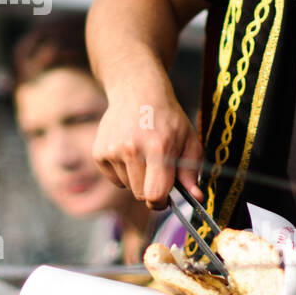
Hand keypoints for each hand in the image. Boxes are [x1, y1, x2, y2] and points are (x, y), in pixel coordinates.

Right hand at [91, 79, 203, 210]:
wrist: (137, 92)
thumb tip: (197, 199)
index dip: (161, 202)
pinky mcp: (99, 152)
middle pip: (140, 194)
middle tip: (157, 172)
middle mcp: (132, 149)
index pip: (154, 195)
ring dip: (136, 179)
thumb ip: (191, 172)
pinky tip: (129, 152)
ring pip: (127, 186)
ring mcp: (112, 150)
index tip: (165, 198)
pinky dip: (123, 172)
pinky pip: (114, 179)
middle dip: (150, 189)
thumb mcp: (189, 141)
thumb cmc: (168, 119)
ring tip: (143, 155)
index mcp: (158, 148)